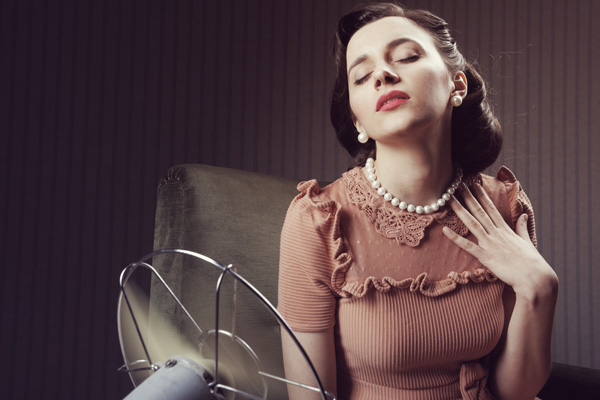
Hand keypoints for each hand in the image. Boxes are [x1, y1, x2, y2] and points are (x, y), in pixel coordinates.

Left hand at [442, 183, 556, 295]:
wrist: (536, 278)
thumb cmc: (532, 262)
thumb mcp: (527, 241)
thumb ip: (522, 227)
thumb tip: (524, 215)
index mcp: (505, 229)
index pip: (491, 208)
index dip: (481, 195)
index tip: (473, 183)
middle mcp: (496, 233)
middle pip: (479, 211)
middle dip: (467, 196)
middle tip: (456, 184)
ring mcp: (490, 244)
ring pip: (472, 223)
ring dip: (459, 210)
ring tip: (448, 199)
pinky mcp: (486, 257)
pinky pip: (468, 246)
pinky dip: (456, 238)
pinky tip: (445, 230)